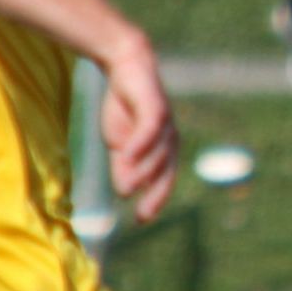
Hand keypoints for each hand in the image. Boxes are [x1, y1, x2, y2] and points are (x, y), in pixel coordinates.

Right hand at [96, 32, 177, 222]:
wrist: (126, 70)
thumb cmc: (126, 110)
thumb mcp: (120, 143)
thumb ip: (124, 166)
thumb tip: (125, 192)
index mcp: (165, 151)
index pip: (164, 180)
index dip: (155, 200)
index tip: (142, 220)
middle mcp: (171, 140)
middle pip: (167, 172)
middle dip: (156, 195)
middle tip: (143, 215)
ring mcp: (167, 124)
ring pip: (159, 153)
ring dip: (144, 172)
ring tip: (127, 189)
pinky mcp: (156, 107)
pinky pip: (151, 129)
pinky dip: (140, 144)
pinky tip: (126, 156)